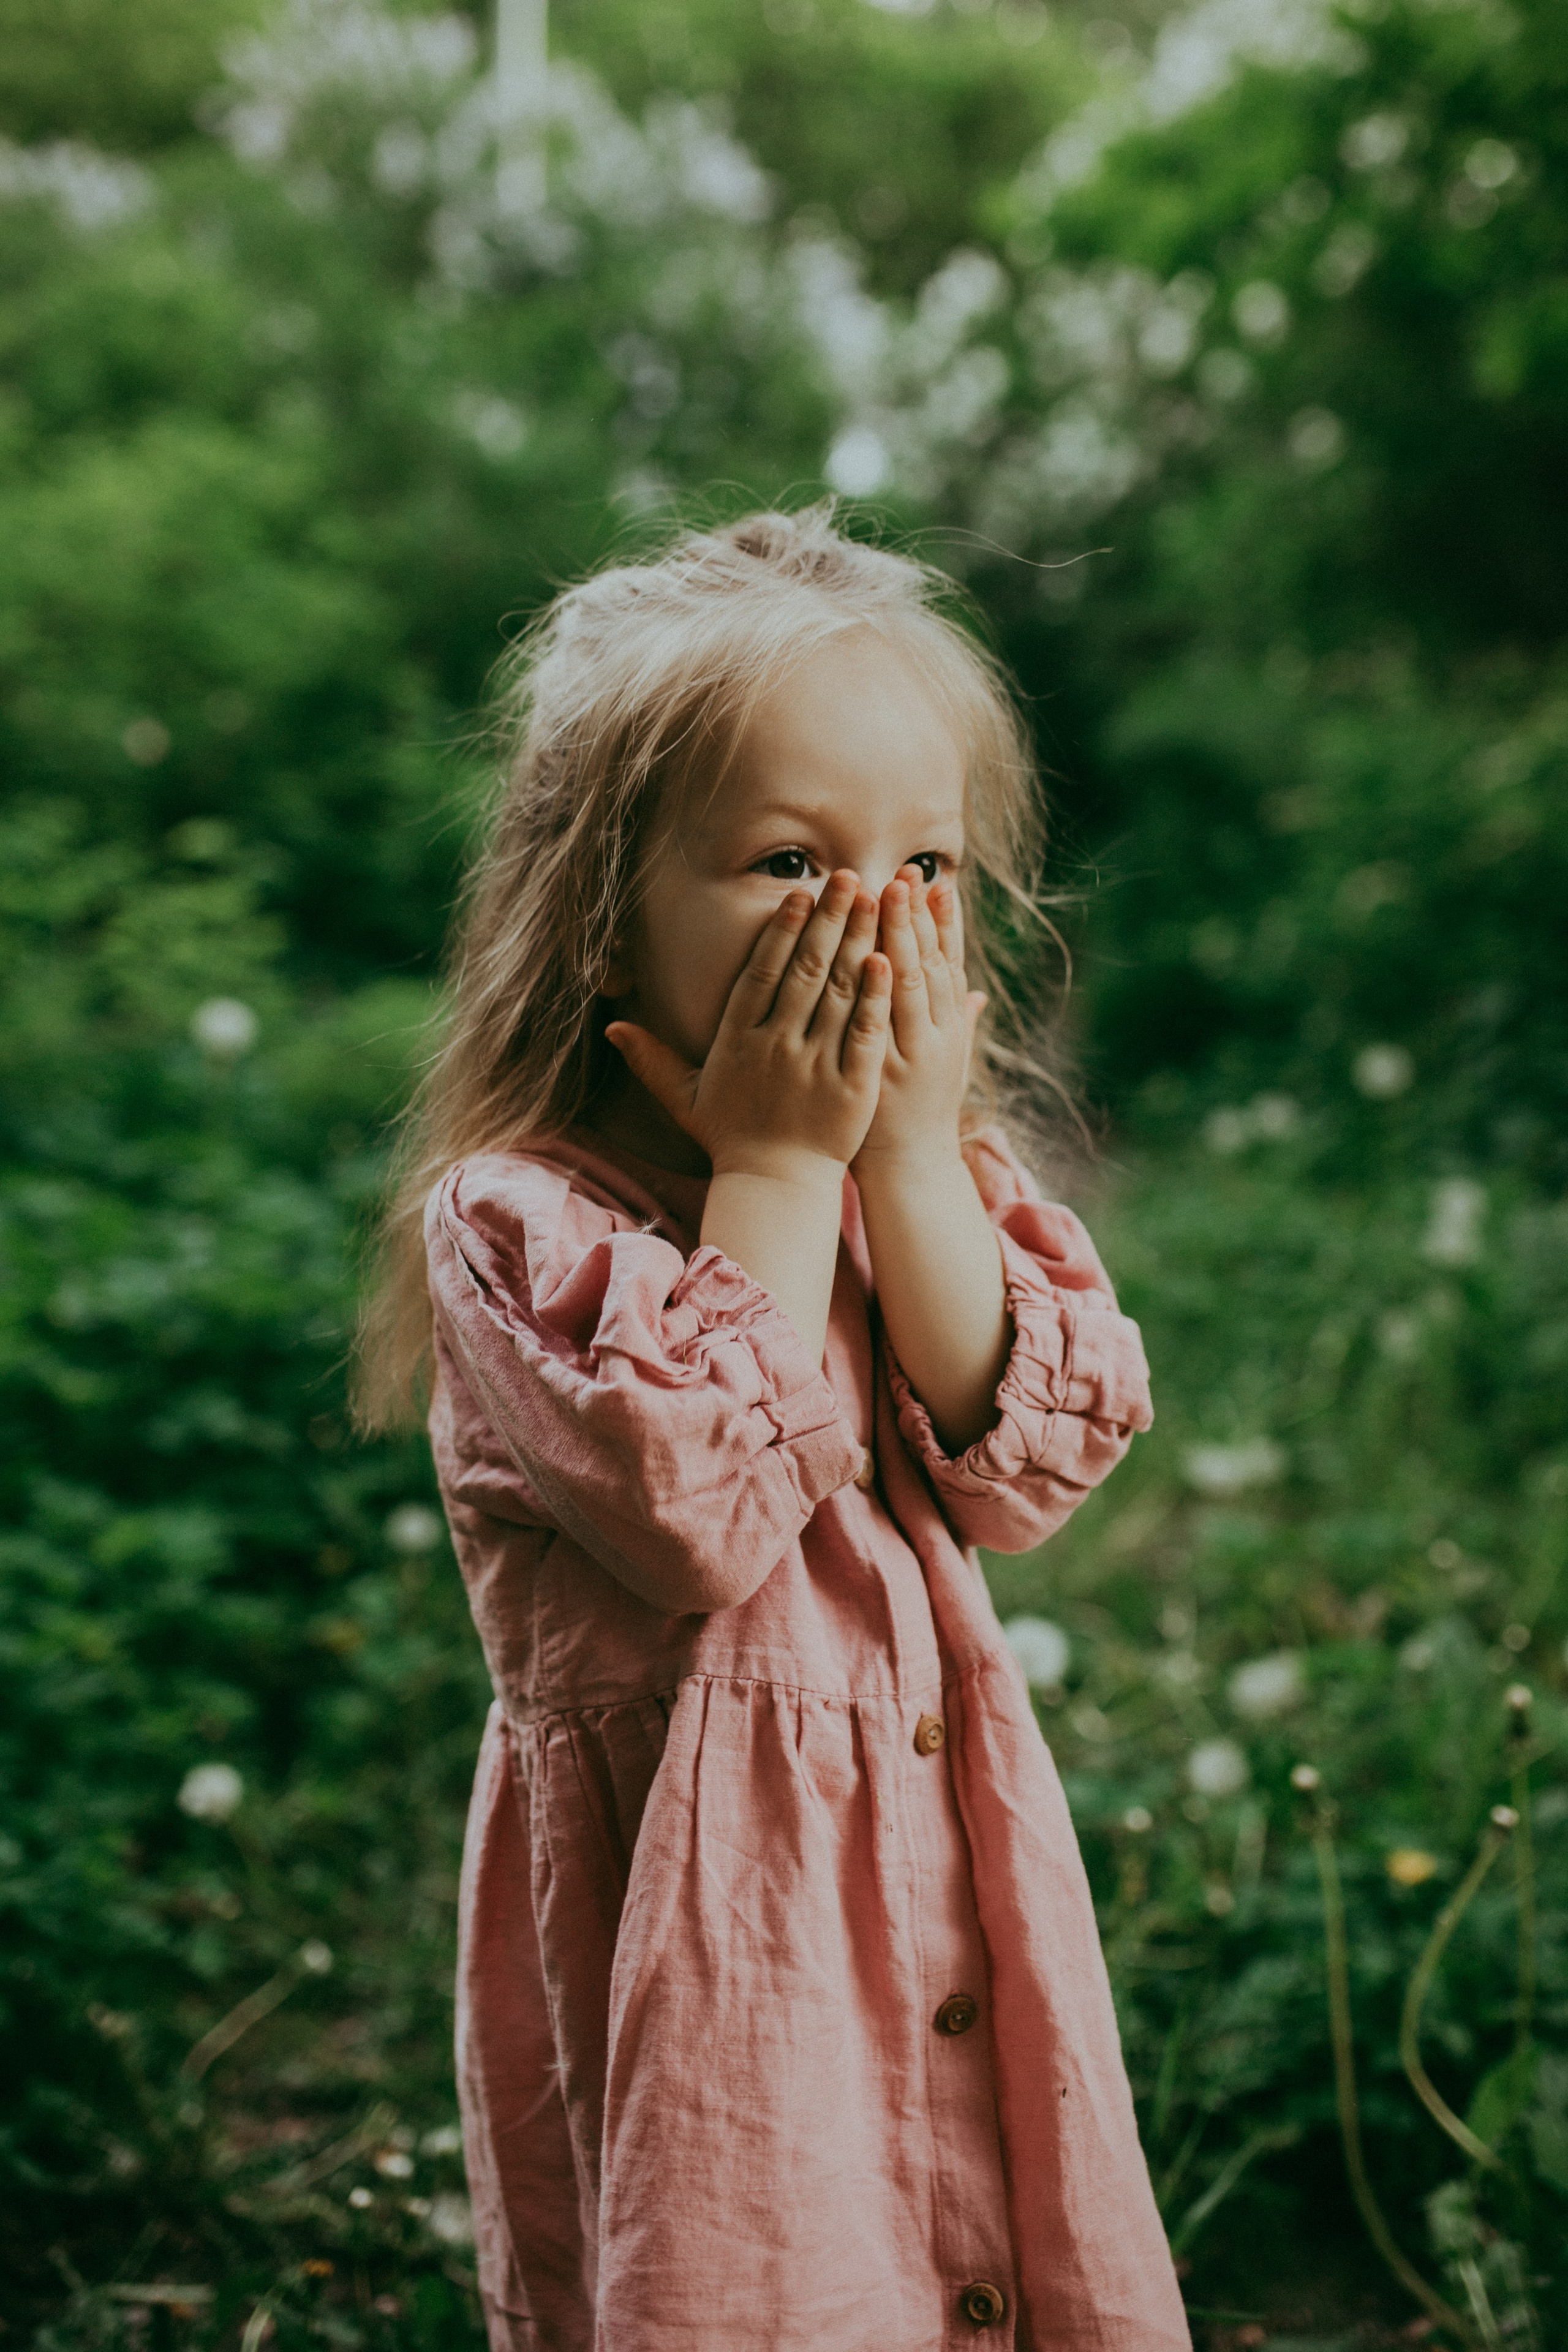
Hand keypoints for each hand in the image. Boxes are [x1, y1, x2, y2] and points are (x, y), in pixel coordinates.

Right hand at [605, 871, 891, 1184]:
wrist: (775, 1188)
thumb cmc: (731, 1138)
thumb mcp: (684, 1098)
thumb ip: (651, 1058)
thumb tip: (612, 1025)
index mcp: (738, 1043)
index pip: (762, 975)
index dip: (782, 932)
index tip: (800, 894)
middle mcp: (776, 1047)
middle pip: (805, 972)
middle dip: (829, 920)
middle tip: (850, 876)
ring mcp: (815, 1066)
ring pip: (839, 993)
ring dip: (859, 942)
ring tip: (877, 901)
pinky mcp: (851, 1087)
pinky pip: (864, 1032)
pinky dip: (875, 996)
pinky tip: (887, 960)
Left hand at [853, 867, 983, 1179]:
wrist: (907, 1169)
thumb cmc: (921, 1114)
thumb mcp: (948, 1065)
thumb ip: (958, 1024)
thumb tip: (977, 993)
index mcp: (949, 1028)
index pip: (948, 962)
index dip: (942, 921)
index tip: (933, 880)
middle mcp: (935, 1035)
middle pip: (928, 964)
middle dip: (917, 916)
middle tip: (905, 872)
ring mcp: (908, 1052)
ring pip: (908, 984)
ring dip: (899, 935)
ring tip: (885, 894)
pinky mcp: (879, 1072)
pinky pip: (880, 1022)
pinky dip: (881, 990)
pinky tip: (876, 956)